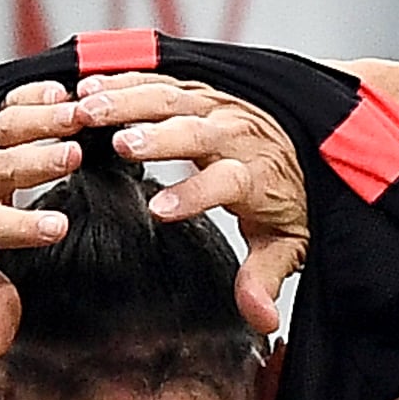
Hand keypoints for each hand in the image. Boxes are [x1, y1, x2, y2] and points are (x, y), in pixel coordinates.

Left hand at [0, 81, 86, 358]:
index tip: (58, 227)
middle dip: (36, 160)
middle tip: (72, 153)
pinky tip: (61, 88)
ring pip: (6, 127)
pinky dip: (31, 93)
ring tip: (78, 113)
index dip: (23, 227)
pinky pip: (5, 101)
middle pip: (2, 166)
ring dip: (42, 119)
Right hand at [72, 72, 308, 334]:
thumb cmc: (292, 199)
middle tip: (119, 143)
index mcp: (256, 175)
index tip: (158, 211)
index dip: (194, 194)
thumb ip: (266, 279)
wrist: (312, 143)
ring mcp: (217, 106)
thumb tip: (261, 319)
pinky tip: (88, 86)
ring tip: (86, 109)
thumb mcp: (288, 245)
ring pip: (170, 98)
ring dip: (127, 101)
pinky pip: (160, 80)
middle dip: (157, 136)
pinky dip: (124, 80)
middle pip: (194, 130)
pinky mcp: (200, 90)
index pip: (226, 182)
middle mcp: (236, 133)